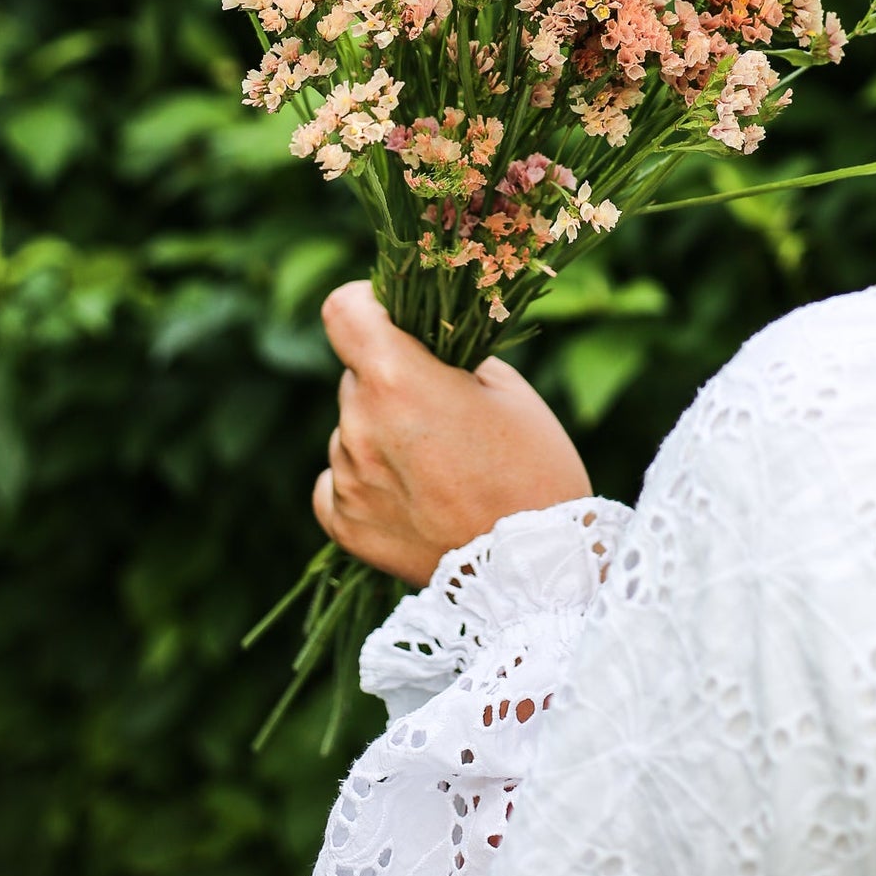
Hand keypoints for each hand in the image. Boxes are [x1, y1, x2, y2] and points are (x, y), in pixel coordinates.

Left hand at [313, 280, 592, 586]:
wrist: (537, 570)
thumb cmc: (534, 467)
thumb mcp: (506, 386)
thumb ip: (448, 354)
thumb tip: (419, 341)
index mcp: (397, 378)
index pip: (343, 310)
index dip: (369, 305)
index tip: (396, 322)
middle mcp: (359, 424)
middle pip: (356, 375)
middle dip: (391, 379)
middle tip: (442, 412)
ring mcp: (348, 477)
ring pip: (351, 428)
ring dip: (382, 433)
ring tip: (438, 466)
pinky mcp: (344, 523)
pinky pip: (338, 480)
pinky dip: (366, 479)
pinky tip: (410, 495)